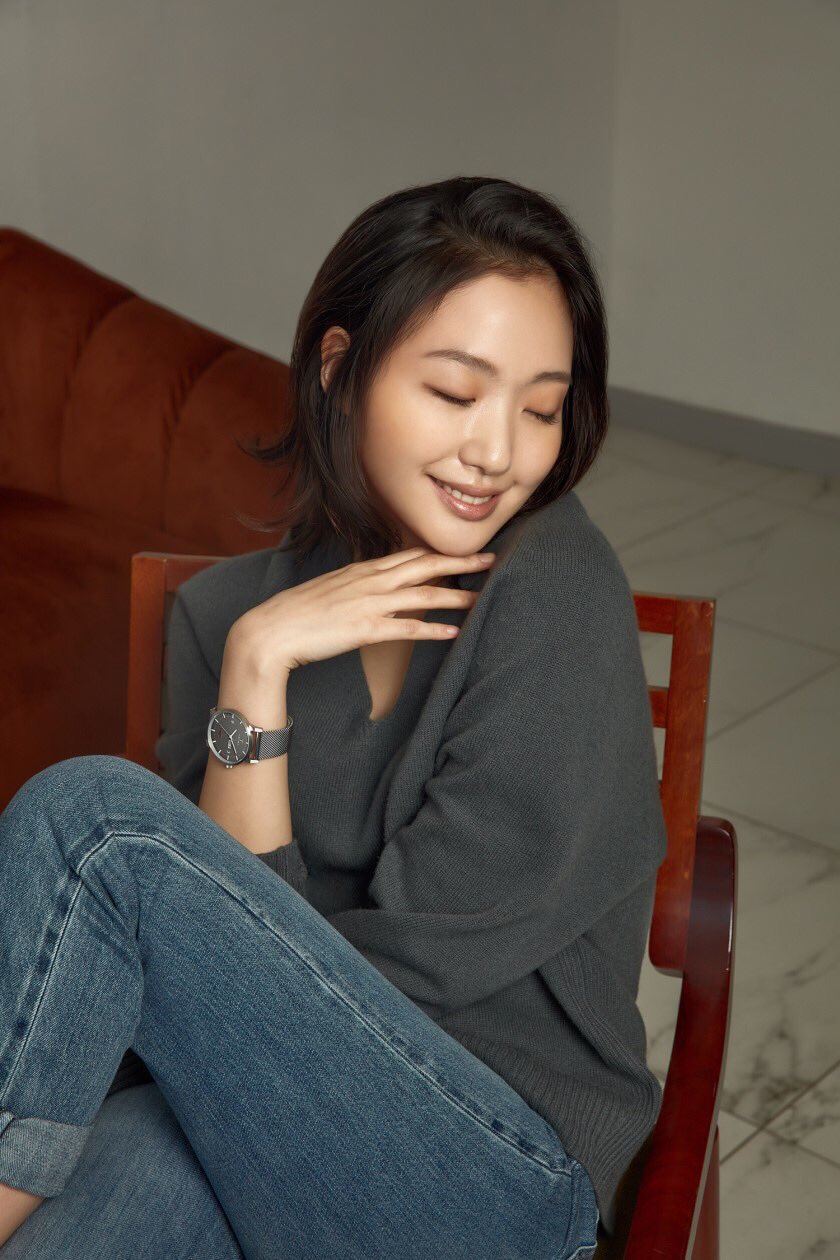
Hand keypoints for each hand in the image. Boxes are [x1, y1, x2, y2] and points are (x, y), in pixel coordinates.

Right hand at [229, 546, 495, 673]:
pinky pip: (407, 628)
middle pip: (425, 566)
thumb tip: (371, 590)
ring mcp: (369, 604)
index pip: (409, 555)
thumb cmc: (295, 614)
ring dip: (456, 596)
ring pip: (423, 595)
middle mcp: (370, 581)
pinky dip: (433, 629)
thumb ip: (354, 587)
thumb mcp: (329, 591)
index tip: (463, 550)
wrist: (269, 631)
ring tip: (483, 597)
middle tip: (490, 559)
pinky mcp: (365, 629)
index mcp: (362, 571)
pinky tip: (454, 633)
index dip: (439, 552)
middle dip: (460, 561)